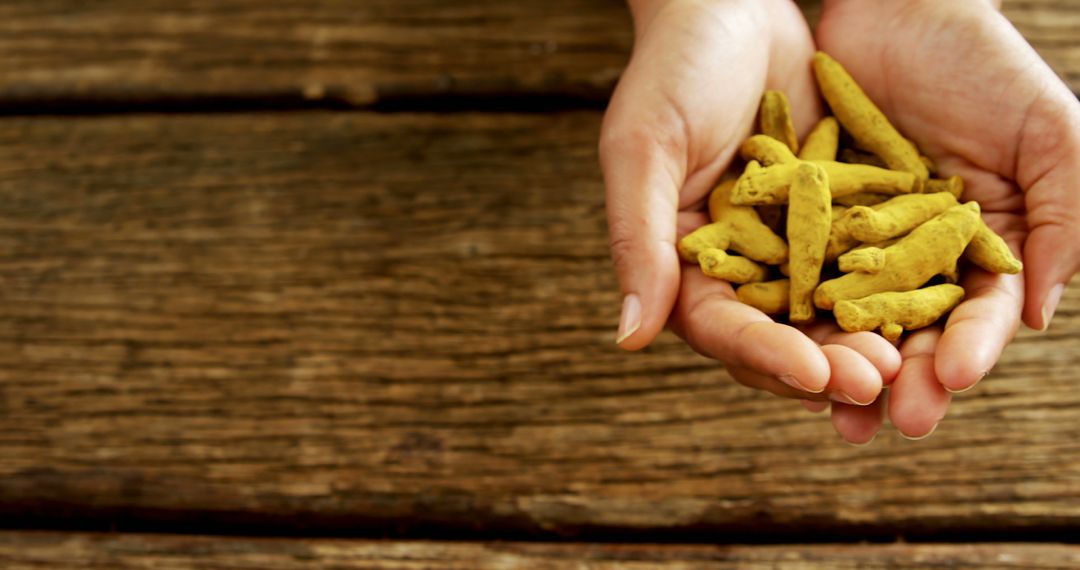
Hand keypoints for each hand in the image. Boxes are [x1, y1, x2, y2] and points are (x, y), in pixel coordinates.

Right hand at [601, 0, 900, 443]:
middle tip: (876, 380)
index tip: (812, 375)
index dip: (764, 356)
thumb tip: (629, 338)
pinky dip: (893, 284)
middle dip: (824, 362)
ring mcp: (789, 241)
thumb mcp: (644, 149)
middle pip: (779, 332)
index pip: (721, 327)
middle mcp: (737, 262)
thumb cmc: (673, 70)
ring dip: (863, 337)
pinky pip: (866, 258)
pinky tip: (928, 299)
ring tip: (906, 355)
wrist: (732, 5)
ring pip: (828, 308)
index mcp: (683, 260)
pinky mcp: (834, 214)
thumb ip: (639, 240)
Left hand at [816, 0, 1079, 437]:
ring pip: (845, 316)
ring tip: (830, 400)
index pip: (976, 314)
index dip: (968, 349)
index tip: (952, 379)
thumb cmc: (986, 65)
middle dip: (902, 376)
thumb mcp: (1049, 133)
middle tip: (889, 418)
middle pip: (908, 332)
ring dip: (839, 360)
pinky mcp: (801, 224)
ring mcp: (854, 245)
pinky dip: (784, 306)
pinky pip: (789, 272)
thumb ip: (1062, 220)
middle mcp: (913, 259)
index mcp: (979, 249)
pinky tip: (774, 338)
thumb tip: (1041, 315)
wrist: (896, 9)